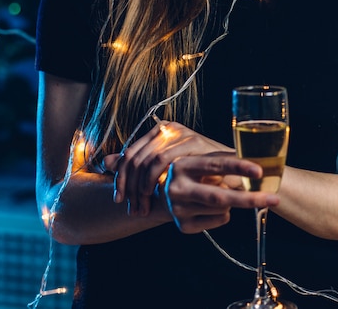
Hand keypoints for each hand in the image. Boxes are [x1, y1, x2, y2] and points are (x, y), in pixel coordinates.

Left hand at [104, 121, 230, 215]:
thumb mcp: (163, 170)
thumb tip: (105, 162)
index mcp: (159, 132)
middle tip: (131, 208)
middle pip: (135, 158)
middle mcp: (168, 129)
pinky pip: (164, 162)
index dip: (120, 178)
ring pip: (147, 162)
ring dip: (141, 188)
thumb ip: (137, 164)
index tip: (119, 199)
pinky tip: (158, 196)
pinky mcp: (192, 142)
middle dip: (129, 186)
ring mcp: (181, 134)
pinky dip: (156, 181)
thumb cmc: (197, 173)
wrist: (232, 172)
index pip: (130, 154)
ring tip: (143, 207)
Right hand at [160, 153, 279, 233]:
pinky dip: (224, 214)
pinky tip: (212, 207)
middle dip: (249, 198)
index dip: (238, 167)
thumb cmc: (192, 173)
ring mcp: (178, 209)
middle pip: (220, 196)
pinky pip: (219, 221)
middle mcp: (177, 187)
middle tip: (273, 199)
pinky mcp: (183, 226)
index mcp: (183, 165)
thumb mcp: (202, 162)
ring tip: (219, 192)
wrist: (162, 194)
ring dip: (231, 202)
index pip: (215, 165)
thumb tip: (257, 160)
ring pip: (222, 209)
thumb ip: (223, 161)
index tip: (259, 171)